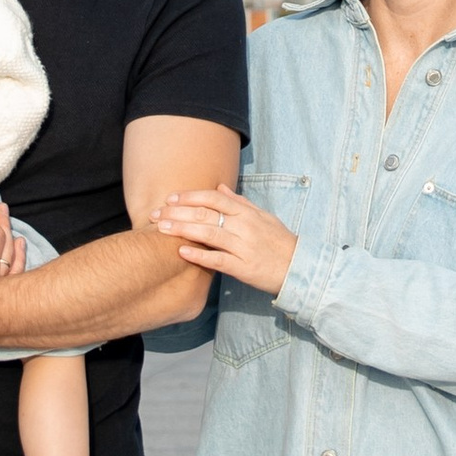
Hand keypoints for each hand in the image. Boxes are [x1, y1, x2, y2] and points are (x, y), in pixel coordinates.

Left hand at [151, 184, 296, 297]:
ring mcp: (244, 247)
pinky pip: (218, 260)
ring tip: (162, 229)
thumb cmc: (279, 241)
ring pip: (209, 234)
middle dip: (178, 213)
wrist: (300, 268)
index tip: (170, 198)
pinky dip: (200, 255)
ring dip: (183, 230)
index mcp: (247, 213)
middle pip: (206, 214)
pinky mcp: (244, 268)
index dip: (191, 196)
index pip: (214, 198)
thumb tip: (219, 186)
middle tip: (156, 214)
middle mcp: (244, 227)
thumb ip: (240, 202)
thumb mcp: (263, 216)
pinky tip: (182, 252)